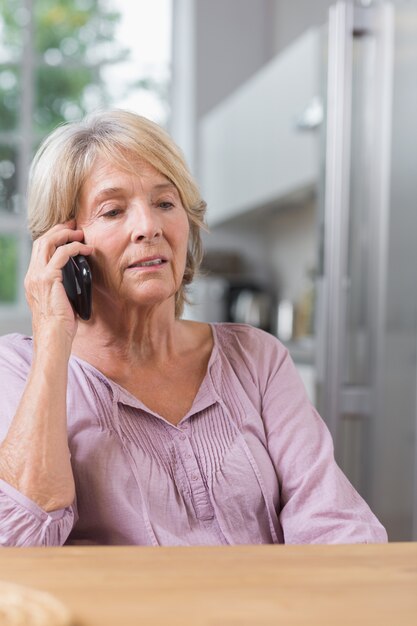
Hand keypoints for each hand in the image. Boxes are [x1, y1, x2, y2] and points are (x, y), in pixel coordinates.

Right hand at [24, 220, 92, 341]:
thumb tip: (79, 277)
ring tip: (81, 233)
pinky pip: (62, 254)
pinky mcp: (49, 279)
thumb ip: (64, 286)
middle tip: (75, 225)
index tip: (69, 232)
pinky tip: (86, 249)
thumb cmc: (60, 325)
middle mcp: (32, 275)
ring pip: (49, 242)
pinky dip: (75, 247)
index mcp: (33, 279)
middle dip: (59, 229)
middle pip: (42, 240)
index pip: (39, 249)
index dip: (54, 236)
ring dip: (66, 234)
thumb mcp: (60, 301)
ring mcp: (38, 276)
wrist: (53, 337)